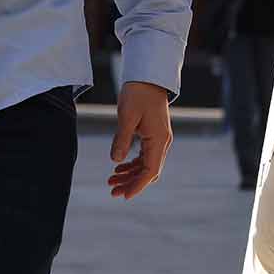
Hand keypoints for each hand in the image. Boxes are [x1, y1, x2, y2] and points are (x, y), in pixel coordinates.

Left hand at [108, 81, 172, 198]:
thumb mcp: (127, 117)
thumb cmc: (138, 94)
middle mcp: (162, 142)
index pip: (150, 171)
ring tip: (111, 180)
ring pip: (146, 165)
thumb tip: (116, 161)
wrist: (148, 77)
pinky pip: (145, 156)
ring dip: (130, 175)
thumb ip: (122, 140)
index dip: (137, 185)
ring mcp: (159, 138)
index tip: (124, 196)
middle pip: (149, 171)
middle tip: (111, 191)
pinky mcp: (153, 134)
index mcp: (159, 139)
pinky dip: (132, 164)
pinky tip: (118, 167)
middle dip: (131, 183)